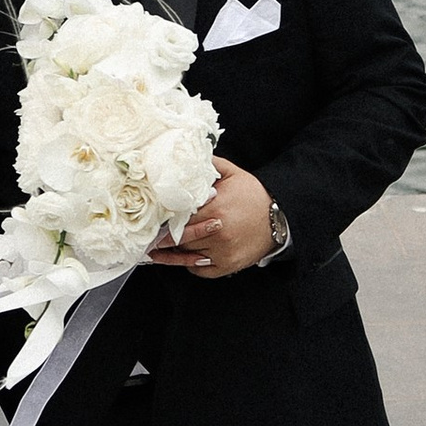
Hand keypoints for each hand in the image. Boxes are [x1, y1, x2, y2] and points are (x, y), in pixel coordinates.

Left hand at [149, 158, 275, 277]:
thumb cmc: (254, 196)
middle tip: (147, 238)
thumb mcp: (233, 174)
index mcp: (216, 210)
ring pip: (187, 256)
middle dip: (163, 238)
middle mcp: (218, 234)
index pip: (181, 217)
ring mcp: (222, 253)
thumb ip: (210, 165)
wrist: (278, 219)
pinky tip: (179, 259)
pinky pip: (200, 270)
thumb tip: (190, 155)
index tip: (154, 219)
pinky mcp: (226, 266)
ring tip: (154, 250)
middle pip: (180, 238)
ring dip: (171, 254)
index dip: (166, 218)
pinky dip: (189, 265)